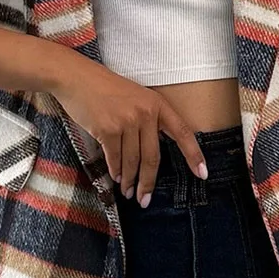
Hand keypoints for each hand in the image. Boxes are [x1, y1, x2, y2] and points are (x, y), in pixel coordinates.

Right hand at [51, 59, 207, 204]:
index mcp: (157, 104)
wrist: (76, 78)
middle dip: (148, 183)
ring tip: (128, 191)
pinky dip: (115, 171)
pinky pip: (115, 158)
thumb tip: (150, 156)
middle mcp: (146, 113)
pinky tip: (116, 178)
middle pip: (153, 157)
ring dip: (129, 180)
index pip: (182, 133)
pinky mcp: (108, 129)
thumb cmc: (104, 89)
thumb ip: (147, 120)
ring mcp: (127, 121)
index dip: (194, 156)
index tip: (202, 174)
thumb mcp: (135, 97)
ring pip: (132, 161)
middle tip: (145, 200)